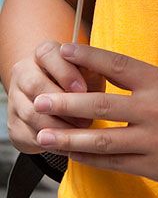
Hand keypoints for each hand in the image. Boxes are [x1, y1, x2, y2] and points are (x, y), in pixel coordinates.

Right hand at [6, 40, 99, 154]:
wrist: (58, 94)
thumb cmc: (81, 80)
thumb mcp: (91, 70)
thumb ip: (94, 69)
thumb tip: (103, 73)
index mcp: (43, 53)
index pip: (48, 55)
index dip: (65, 73)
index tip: (82, 89)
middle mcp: (24, 72)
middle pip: (34, 86)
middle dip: (62, 105)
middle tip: (86, 118)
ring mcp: (16, 99)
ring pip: (31, 114)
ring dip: (58, 126)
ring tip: (81, 133)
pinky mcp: (15, 125)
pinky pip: (29, 136)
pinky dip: (52, 142)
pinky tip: (70, 144)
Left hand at [30, 42, 157, 190]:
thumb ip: (152, 84)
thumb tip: (117, 78)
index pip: (117, 64)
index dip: (87, 57)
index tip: (62, 50)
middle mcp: (154, 109)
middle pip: (99, 102)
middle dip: (64, 102)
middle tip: (39, 100)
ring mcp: (153, 140)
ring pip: (99, 138)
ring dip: (67, 136)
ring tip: (43, 134)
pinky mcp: (154, 166)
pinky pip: (113, 162)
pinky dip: (89, 159)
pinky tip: (73, 156)